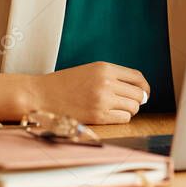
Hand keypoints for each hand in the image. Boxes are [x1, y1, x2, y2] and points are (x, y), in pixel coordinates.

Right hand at [33, 62, 149, 124]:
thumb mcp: (90, 71)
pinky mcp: (98, 116)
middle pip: (138, 94)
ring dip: (129, 110)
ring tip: (116, 109)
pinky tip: (110, 115)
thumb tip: (141, 93)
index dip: (144, 87)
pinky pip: (123, 118)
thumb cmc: (65, 83)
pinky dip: (121, 118)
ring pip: (133, 107)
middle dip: (137, 100)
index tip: (144, 93)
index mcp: (104, 68)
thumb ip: (113, 77)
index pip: (137, 77)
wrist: (41, 95)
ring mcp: (102, 100)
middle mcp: (106, 82)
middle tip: (128, 103)